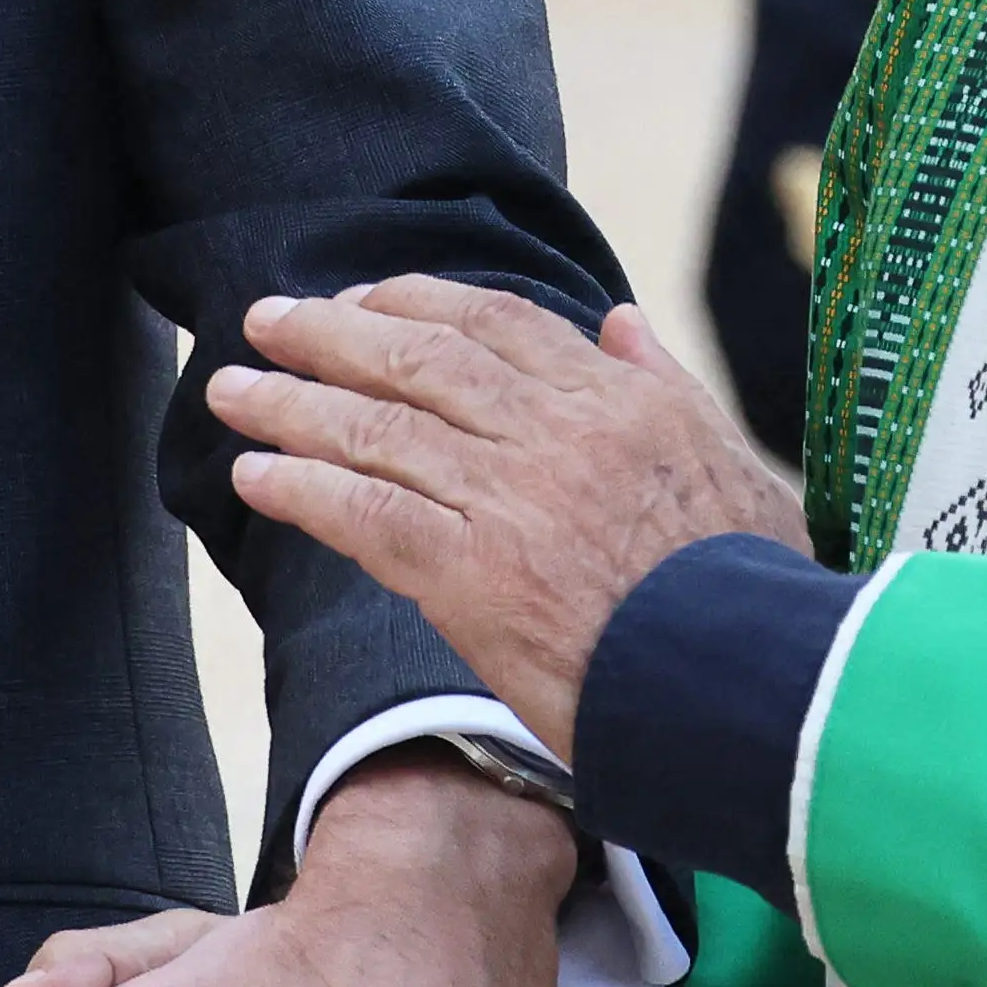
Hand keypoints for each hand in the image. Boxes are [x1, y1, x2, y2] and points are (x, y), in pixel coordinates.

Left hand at [199, 282, 804, 749]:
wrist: (756, 686)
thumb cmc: (756, 592)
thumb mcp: (736, 464)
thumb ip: (665, 386)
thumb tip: (620, 321)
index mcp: (619, 400)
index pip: (497, 323)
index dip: (416, 303)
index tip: (364, 299)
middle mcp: (556, 432)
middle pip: (419, 359)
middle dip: (331, 333)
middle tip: (265, 320)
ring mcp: (510, 499)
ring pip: (378, 429)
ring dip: (292, 403)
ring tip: (230, 390)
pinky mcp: (474, 574)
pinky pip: (366, 515)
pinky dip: (303, 489)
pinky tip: (253, 476)